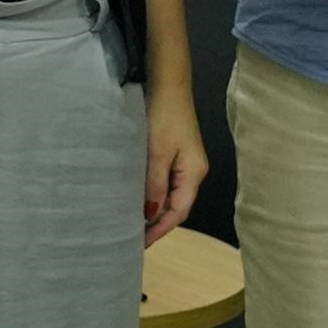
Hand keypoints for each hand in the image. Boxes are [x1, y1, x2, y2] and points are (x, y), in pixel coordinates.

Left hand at [142, 85, 208, 244]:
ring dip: (154, 209)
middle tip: (134, 237)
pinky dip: (153, 193)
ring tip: (133, 222)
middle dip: (157, 223)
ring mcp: (185, 162)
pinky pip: (165, 181)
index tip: (141, 243)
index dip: (161, 229)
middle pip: (177, 206)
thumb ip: (155, 184)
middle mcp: (193, 171)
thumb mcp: (157, 152)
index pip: (179, 211)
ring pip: (170, 194)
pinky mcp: (175, 153)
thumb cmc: (164, 116)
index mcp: (194, 173)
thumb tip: (151, 213)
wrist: (169, 84)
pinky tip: (138, 197)